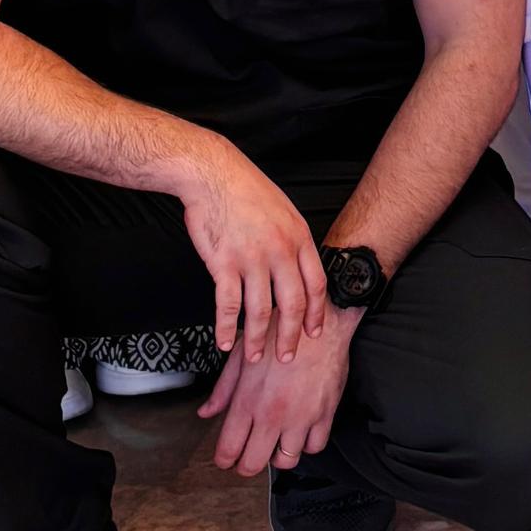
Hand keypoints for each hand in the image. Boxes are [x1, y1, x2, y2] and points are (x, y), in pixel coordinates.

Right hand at [172, 135, 325, 361]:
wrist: (214, 174)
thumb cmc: (246, 190)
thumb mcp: (283, 210)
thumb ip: (292, 241)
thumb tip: (297, 269)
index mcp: (298, 237)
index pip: (316, 284)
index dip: (316, 313)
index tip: (313, 333)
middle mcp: (280, 250)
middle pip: (292, 304)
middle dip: (291, 336)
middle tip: (287, 356)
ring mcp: (252, 258)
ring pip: (260, 311)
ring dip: (256, 339)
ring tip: (253, 356)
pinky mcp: (223, 262)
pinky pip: (228, 304)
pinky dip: (226, 327)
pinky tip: (224, 341)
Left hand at [200, 310, 356, 476]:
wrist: (319, 321)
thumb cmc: (279, 332)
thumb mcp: (242, 356)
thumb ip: (223, 389)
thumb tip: (206, 412)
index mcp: (248, 400)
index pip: (228, 449)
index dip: (223, 460)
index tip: (225, 459)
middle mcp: (273, 414)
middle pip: (253, 464)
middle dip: (246, 466)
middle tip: (246, 459)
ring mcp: (300, 417)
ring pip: (286, 461)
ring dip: (277, 456)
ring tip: (275, 443)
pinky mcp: (324, 414)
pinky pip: (314, 447)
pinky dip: (306, 444)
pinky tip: (300, 432)